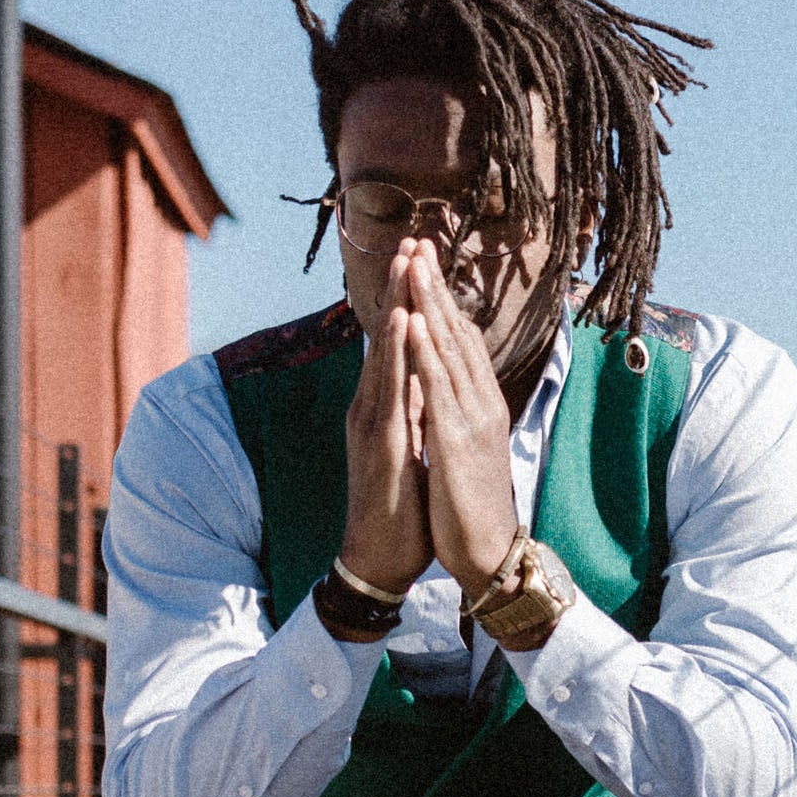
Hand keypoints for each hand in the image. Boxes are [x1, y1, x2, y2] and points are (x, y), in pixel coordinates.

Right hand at [337, 253, 432, 596]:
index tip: (422, 258)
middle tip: (412, 239)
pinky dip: (395, 351)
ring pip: (384, 352)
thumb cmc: (398, 505)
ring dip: (395, 302)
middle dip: (400, 287)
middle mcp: (372, 405)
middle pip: (386, 337)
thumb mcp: (410, 444)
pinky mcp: (380, 443)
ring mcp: (371, 421)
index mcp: (383, 406)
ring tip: (406, 260)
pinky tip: (401, 320)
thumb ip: (412, 408)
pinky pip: (389, 388)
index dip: (408, 300)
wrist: (379, 558)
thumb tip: (425, 375)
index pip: (396, 343)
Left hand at [403, 243, 520, 600]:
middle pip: (455, 333)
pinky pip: (437, 387)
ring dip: (429, 304)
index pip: (459, 341)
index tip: (424, 264)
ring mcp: (470, 419)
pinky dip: (423, 351)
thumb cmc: (470, 508)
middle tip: (419, 242)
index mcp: (479, 405)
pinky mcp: (457, 441)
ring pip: (448, 350)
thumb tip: (438, 387)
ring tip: (415, 263)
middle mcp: (480, 403)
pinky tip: (411, 322)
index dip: (441, 301)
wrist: (487, 554)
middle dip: (435, 287)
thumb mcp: (461, 450)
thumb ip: (452, 414)